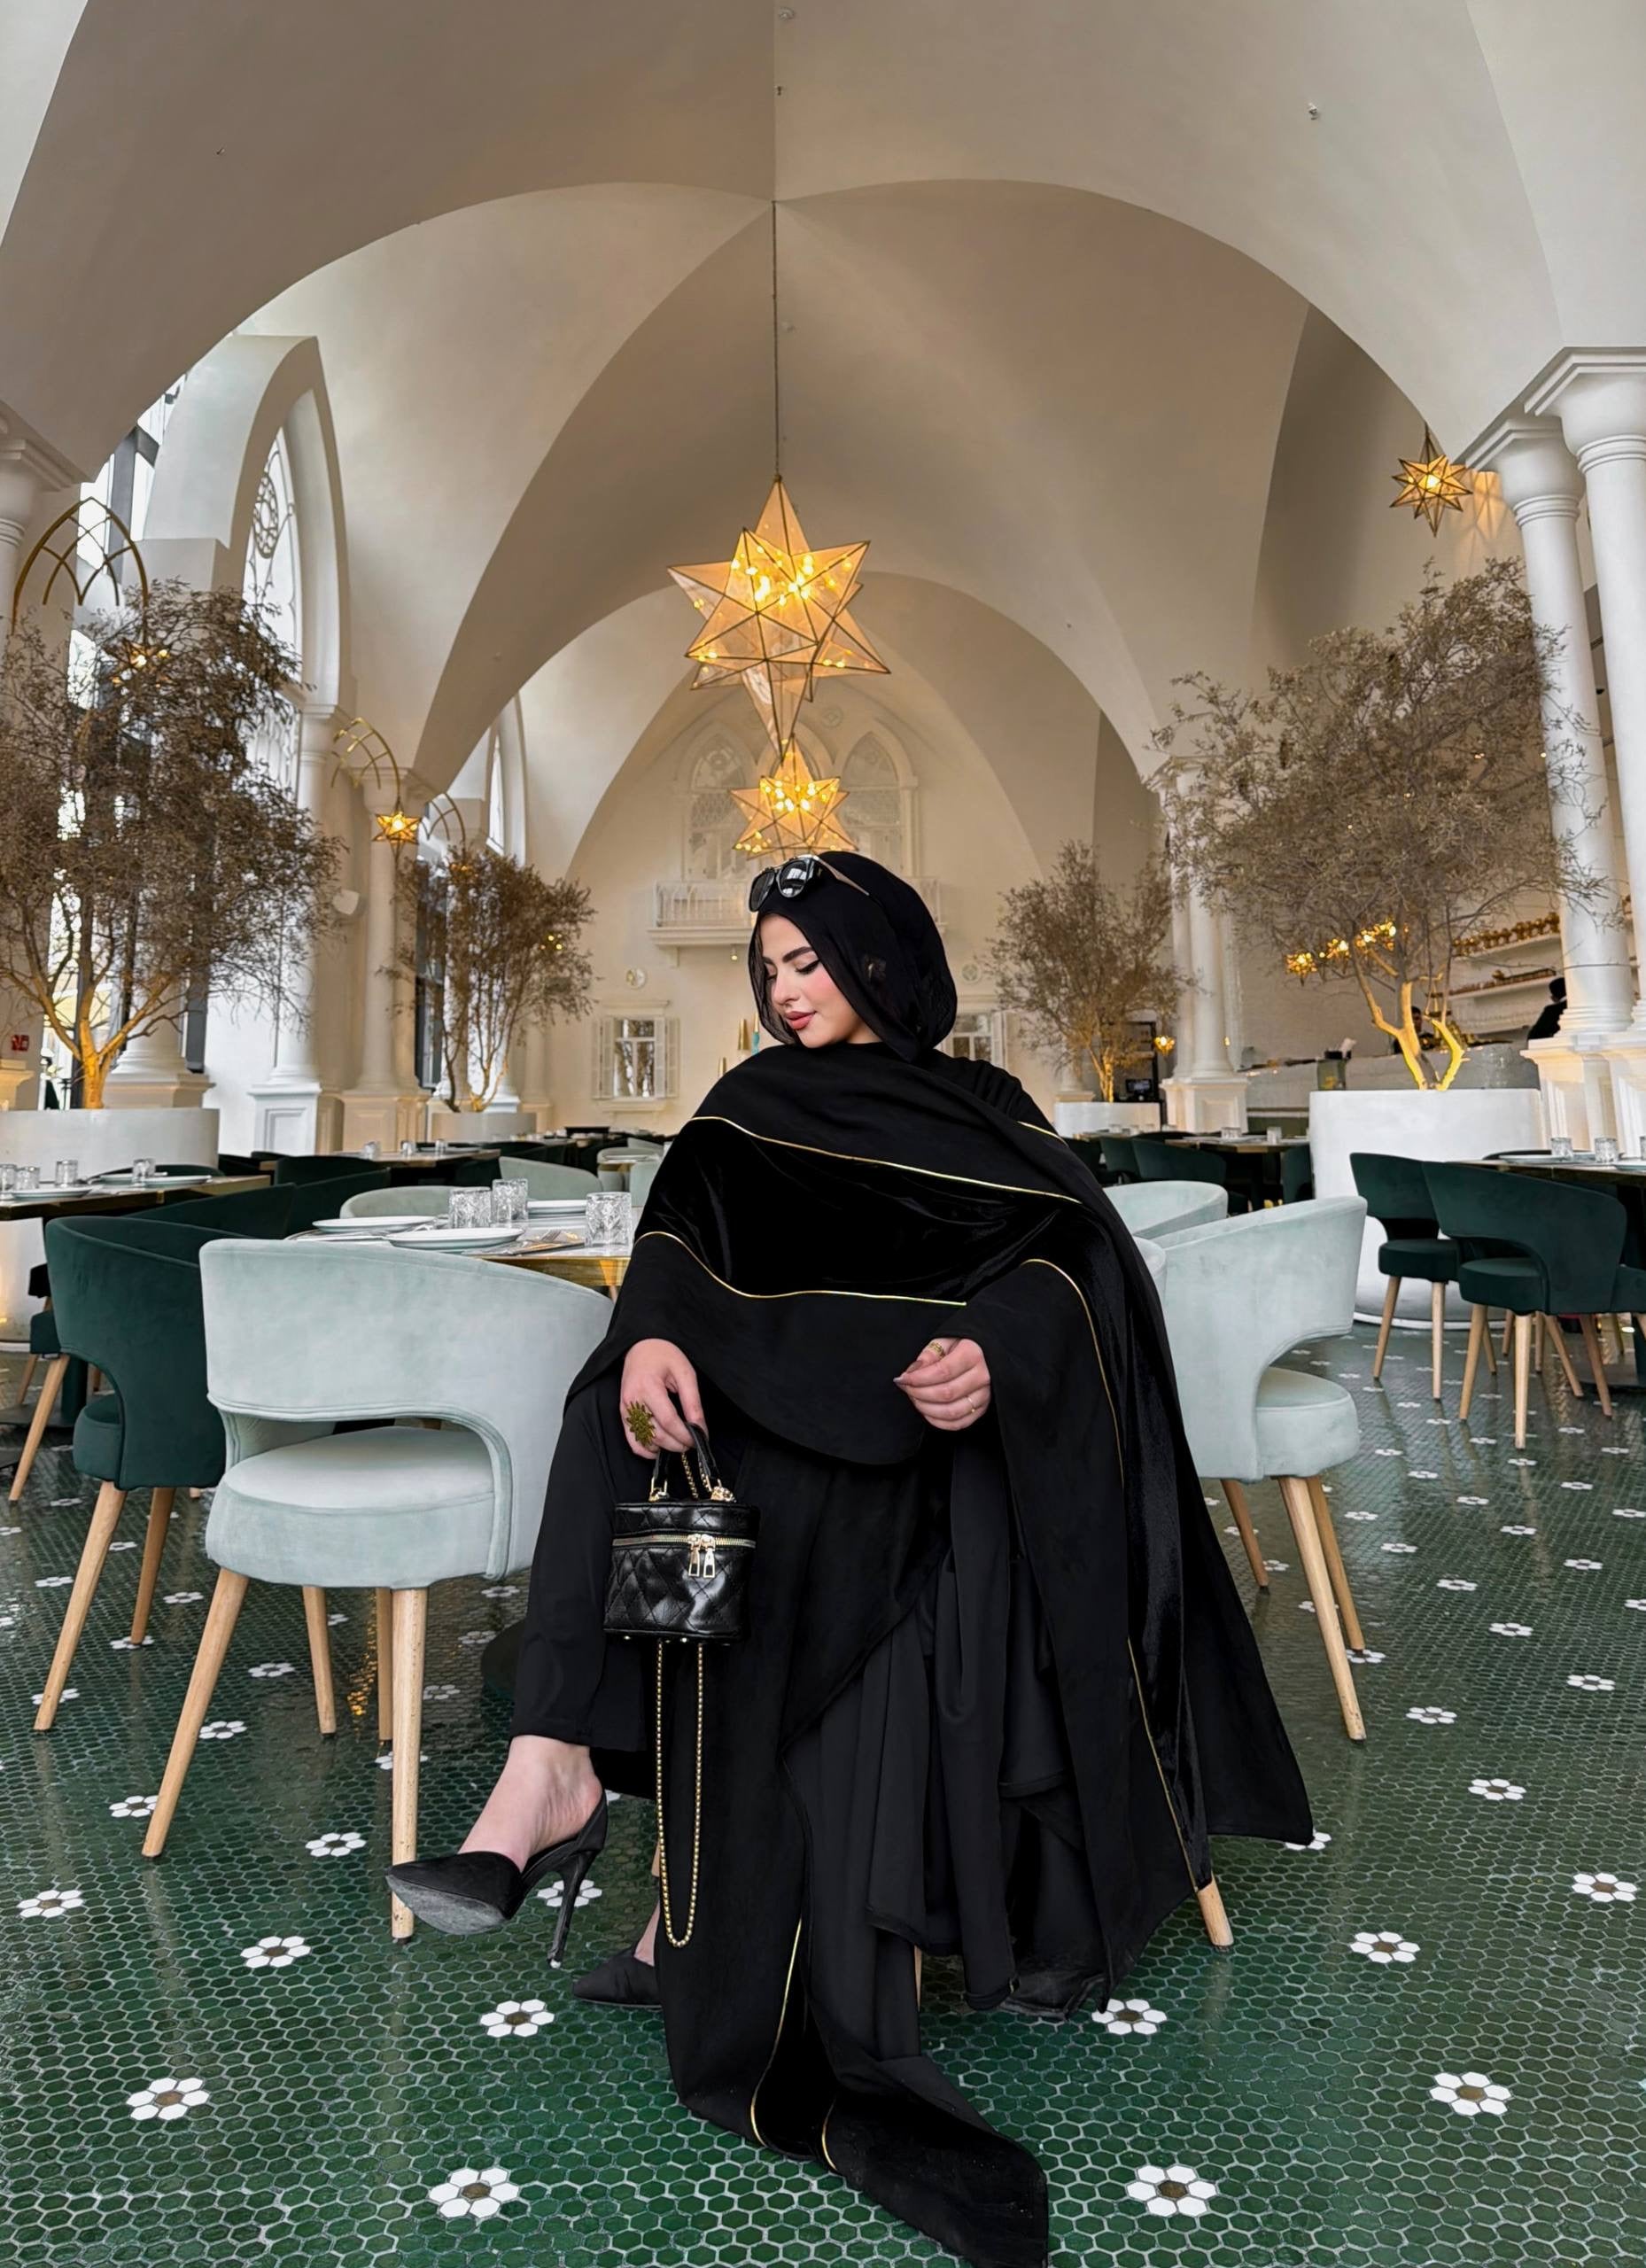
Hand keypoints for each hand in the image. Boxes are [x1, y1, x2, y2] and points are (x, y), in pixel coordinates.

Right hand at [619, 1338, 703, 1456]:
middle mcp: (633, 1400)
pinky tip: (660, 1447)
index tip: (698, 1438)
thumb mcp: (684, 1373)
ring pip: (645, 1441)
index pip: (669, 1421)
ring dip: (664, 1448)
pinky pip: (632, 1440)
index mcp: (649, 1387)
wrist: (641, 1346)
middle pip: (656, 1434)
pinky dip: (646, 1449)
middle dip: (677, 1444)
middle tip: (692, 1443)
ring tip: (679, 1442)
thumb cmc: (663, 1355)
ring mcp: (625, 1409)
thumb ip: (692, 1402)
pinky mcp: (623, 1414)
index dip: (685, 1435)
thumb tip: (699, 1427)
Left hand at [892, 1335, 991, 1430]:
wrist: (985, 1353)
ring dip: (927, 1409)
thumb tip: (912, 1372)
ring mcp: (985, 1395)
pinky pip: (959, 1423)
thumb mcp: (945, 1341)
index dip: (919, 1378)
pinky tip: (927, 1411)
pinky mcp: (983, 1409)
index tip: (903, 1378)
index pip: (942, 1371)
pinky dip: (939, 1422)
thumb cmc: (962, 1345)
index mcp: (973, 1354)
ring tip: (915, 1399)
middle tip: (907, 1388)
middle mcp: (983, 1376)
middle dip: (919, 1394)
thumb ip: (929, 1355)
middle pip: (946, 1393)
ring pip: (952, 1412)